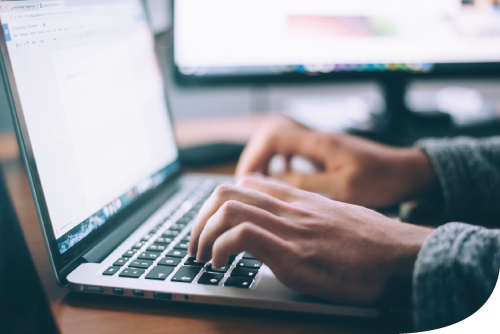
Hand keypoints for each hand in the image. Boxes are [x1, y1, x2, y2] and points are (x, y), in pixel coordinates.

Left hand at [189, 174, 432, 305]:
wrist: (404, 256)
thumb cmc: (374, 244)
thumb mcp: (336, 220)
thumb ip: (308, 218)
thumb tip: (289, 230)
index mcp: (299, 200)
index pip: (247, 183)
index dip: (219, 202)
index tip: (212, 225)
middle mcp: (290, 208)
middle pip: (227, 191)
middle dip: (200, 218)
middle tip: (196, 244)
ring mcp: (291, 228)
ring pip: (227, 208)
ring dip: (202, 234)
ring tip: (202, 257)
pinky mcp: (294, 254)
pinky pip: (242, 236)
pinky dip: (220, 249)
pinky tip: (220, 266)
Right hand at [236, 116, 436, 207]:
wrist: (408, 172)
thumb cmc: (382, 179)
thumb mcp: (344, 188)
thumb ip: (307, 184)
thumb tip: (273, 183)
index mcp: (319, 143)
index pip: (272, 137)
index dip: (254, 157)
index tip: (246, 181)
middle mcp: (316, 139)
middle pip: (270, 137)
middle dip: (254, 159)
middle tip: (247, 185)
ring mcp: (320, 145)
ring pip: (280, 144)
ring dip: (266, 162)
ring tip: (259, 185)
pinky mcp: (325, 154)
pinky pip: (292, 153)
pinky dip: (280, 165)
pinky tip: (282, 181)